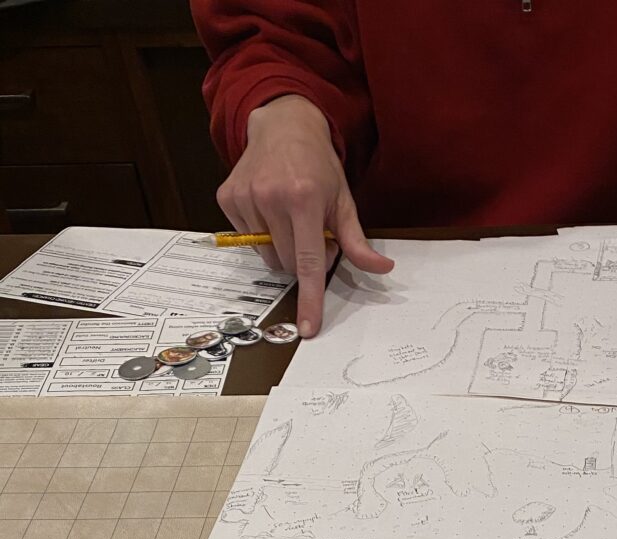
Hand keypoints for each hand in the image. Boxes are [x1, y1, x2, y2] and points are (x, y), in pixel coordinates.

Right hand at [217, 94, 393, 336]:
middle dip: (302, 259)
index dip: (310, 297)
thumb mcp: (343, 200)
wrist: (283, 125)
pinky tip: (269, 208)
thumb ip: (357, 241)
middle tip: (311, 232)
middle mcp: (270, 197)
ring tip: (290, 218)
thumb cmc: (317, 166)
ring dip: (281, 248)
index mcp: (304, 199)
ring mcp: (245, 197)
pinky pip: (248, 239)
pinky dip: (262, 233)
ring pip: (266, 256)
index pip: (308, 262)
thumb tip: (382, 269)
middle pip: (287, 264)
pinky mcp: (228, 198)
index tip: (308, 327)